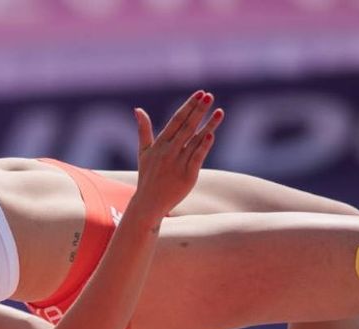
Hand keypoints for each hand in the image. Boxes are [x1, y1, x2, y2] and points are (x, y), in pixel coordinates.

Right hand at [131, 90, 222, 218]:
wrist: (149, 203)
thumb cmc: (147, 176)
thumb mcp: (143, 152)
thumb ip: (143, 130)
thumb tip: (138, 109)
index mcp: (159, 144)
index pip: (176, 120)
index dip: (189, 106)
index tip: (200, 94)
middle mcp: (168, 152)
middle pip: (186, 127)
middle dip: (198, 110)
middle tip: (209, 96)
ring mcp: (178, 164)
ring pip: (195, 140)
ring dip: (208, 125)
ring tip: (220, 111)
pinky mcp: (187, 176)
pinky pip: (197, 158)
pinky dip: (204, 147)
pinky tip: (212, 135)